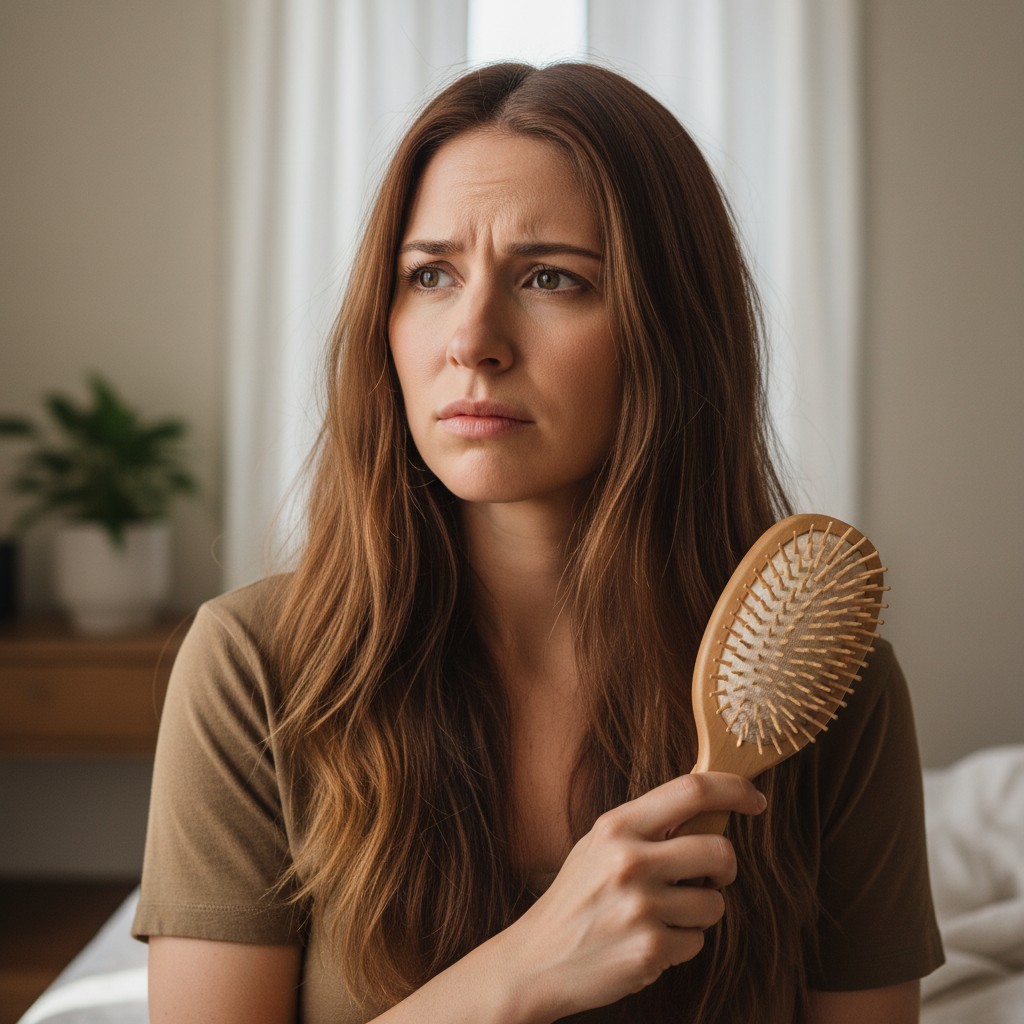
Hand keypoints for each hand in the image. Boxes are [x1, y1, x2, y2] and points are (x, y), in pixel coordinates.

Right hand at [499, 772, 766, 1021]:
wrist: (537, 960)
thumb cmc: (576, 897)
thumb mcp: (598, 845)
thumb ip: (646, 827)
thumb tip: (708, 810)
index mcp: (617, 826)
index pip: (692, 790)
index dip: (734, 789)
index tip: (756, 799)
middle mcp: (629, 861)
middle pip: (719, 850)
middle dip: (726, 867)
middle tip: (712, 876)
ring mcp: (640, 907)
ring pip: (714, 904)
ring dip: (700, 912)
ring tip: (663, 915)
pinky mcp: (650, 950)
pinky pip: (698, 942)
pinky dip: (682, 944)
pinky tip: (649, 941)